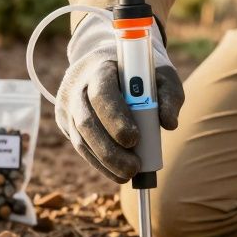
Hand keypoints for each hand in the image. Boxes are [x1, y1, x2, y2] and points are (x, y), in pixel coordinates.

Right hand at [55, 14, 183, 181]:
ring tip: (129, 174)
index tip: (135, 139)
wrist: (109, 62)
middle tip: (134, 167)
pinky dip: (99, 163)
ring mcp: (68, 105)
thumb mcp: (160, 74)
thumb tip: (169, 124)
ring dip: (105, 162)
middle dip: (110, 150)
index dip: (116, 119)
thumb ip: (169, 95)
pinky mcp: (67, 121)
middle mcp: (77, 86)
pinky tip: (116, 173)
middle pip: (86, 122)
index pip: (101, 94)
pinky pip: (80, 146)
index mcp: (99, 68)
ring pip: (80, 139)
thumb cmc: (140, 71)